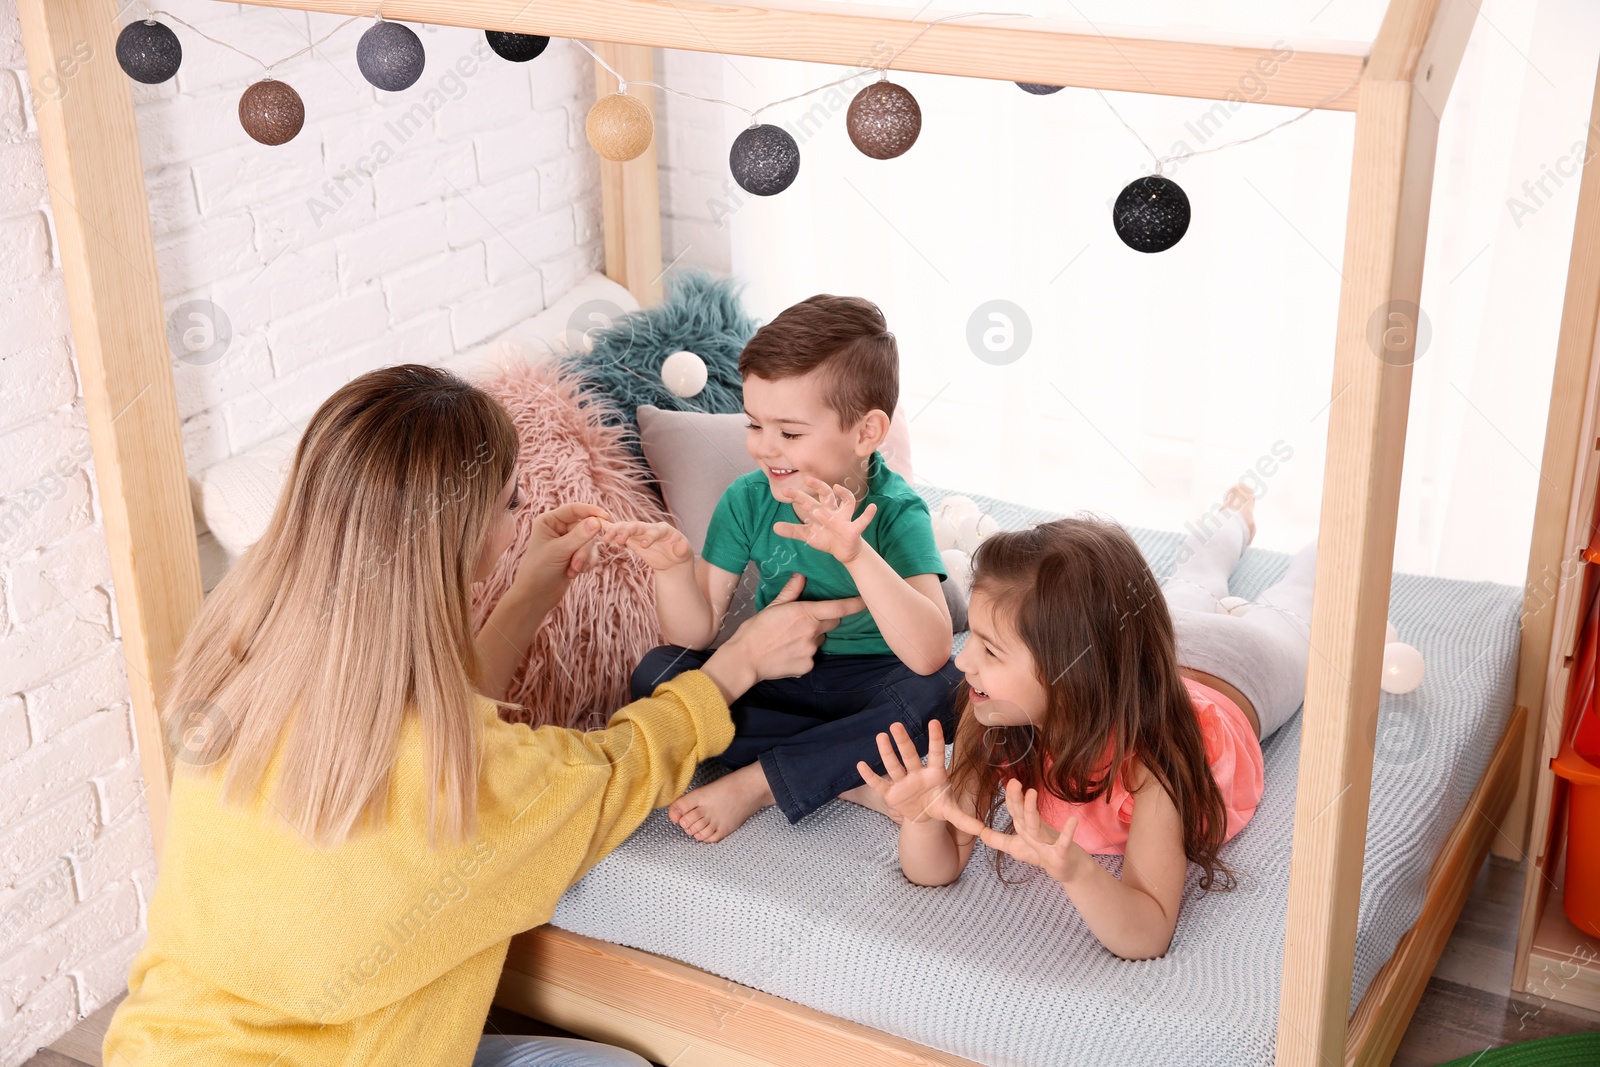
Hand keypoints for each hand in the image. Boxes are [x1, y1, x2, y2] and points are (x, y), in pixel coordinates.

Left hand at [510, 502, 609, 606]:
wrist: (535, 597)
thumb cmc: (539, 571)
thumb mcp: (558, 551)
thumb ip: (579, 536)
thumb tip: (597, 521)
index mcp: (549, 521)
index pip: (574, 509)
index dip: (591, 511)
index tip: (606, 517)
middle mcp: (559, 528)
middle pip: (585, 528)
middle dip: (583, 549)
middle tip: (576, 564)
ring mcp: (568, 542)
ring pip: (589, 542)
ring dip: (584, 558)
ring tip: (573, 571)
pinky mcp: (575, 554)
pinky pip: (591, 553)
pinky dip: (587, 563)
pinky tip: (576, 573)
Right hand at [600, 519, 692, 570]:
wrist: (671, 559)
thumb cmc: (679, 554)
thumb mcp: (684, 553)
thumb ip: (683, 549)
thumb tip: (683, 547)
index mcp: (663, 529)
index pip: (655, 530)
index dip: (650, 536)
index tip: (644, 545)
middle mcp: (649, 528)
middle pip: (636, 526)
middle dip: (627, 531)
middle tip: (619, 539)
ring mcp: (639, 533)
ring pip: (625, 528)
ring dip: (615, 531)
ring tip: (606, 538)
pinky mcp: (632, 539)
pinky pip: (619, 533)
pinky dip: (609, 529)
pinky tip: (599, 526)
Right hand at [701, 574, 864, 699]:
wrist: (745, 659)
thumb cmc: (755, 630)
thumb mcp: (772, 606)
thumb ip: (791, 592)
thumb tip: (801, 576)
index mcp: (805, 614)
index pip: (838, 608)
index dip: (855, 604)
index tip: (866, 601)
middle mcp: (813, 632)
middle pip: (832, 624)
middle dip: (825, 620)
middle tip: (805, 621)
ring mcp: (811, 651)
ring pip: (820, 641)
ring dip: (811, 638)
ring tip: (789, 639)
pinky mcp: (807, 666)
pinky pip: (811, 657)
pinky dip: (804, 653)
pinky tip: (787, 652)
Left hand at [772, 476, 876, 563]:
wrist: (844, 552)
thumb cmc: (827, 538)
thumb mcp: (808, 535)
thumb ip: (793, 530)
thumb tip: (774, 527)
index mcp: (822, 511)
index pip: (808, 500)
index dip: (797, 495)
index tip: (785, 491)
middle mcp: (834, 511)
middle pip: (828, 494)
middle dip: (819, 486)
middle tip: (808, 478)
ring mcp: (845, 519)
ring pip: (846, 504)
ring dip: (842, 496)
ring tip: (837, 489)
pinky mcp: (853, 530)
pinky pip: (862, 521)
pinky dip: (868, 515)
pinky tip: (872, 508)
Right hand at [856, 718, 963, 825]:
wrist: (924, 817)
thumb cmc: (938, 806)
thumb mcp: (951, 812)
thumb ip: (965, 819)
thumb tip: (984, 830)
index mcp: (935, 774)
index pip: (936, 754)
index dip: (935, 739)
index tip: (934, 722)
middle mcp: (917, 774)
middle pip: (910, 755)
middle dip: (903, 741)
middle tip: (896, 726)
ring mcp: (903, 782)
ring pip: (894, 765)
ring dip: (886, 752)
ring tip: (881, 736)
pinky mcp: (891, 793)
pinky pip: (879, 784)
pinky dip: (870, 777)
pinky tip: (861, 765)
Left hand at [946, 778, 1091, 885]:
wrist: (1070, 869)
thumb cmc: (1042, 855)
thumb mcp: (1016, 848)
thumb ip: (998, 840)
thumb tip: (979, 832)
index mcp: (1025, 827)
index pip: (1014, 810)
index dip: (1008, 797)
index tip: (1005, 780)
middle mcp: (1036, 831)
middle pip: (1023, 813)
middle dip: (1017, 798)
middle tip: (1013, 781)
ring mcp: (1049, 841)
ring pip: (1037, 826)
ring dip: (1032, 810)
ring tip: (1031, 792)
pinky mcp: (1061, 853)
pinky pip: (1064, 843)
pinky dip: (1068, 832)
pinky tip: (1072, 820)